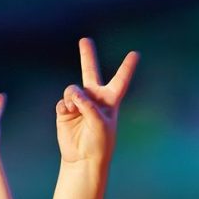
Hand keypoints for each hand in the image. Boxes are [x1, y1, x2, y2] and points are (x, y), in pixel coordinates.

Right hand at [54, 37, 138, 165]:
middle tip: (85, 40)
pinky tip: (68, 114)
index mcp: (110, 101)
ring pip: (72, 89)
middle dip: (87, 56)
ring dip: (73, 96)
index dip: (127, 67)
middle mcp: (94, 99)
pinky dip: (65, 106)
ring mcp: (78, 104)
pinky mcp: (65, 110)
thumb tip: (73, 93)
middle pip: (90, 72)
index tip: (135, 53)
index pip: (120, 81)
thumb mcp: (100, 123)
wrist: (83, 159)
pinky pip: (63, 101)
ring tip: (75, 108)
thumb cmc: (99, 144)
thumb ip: (88, 105)